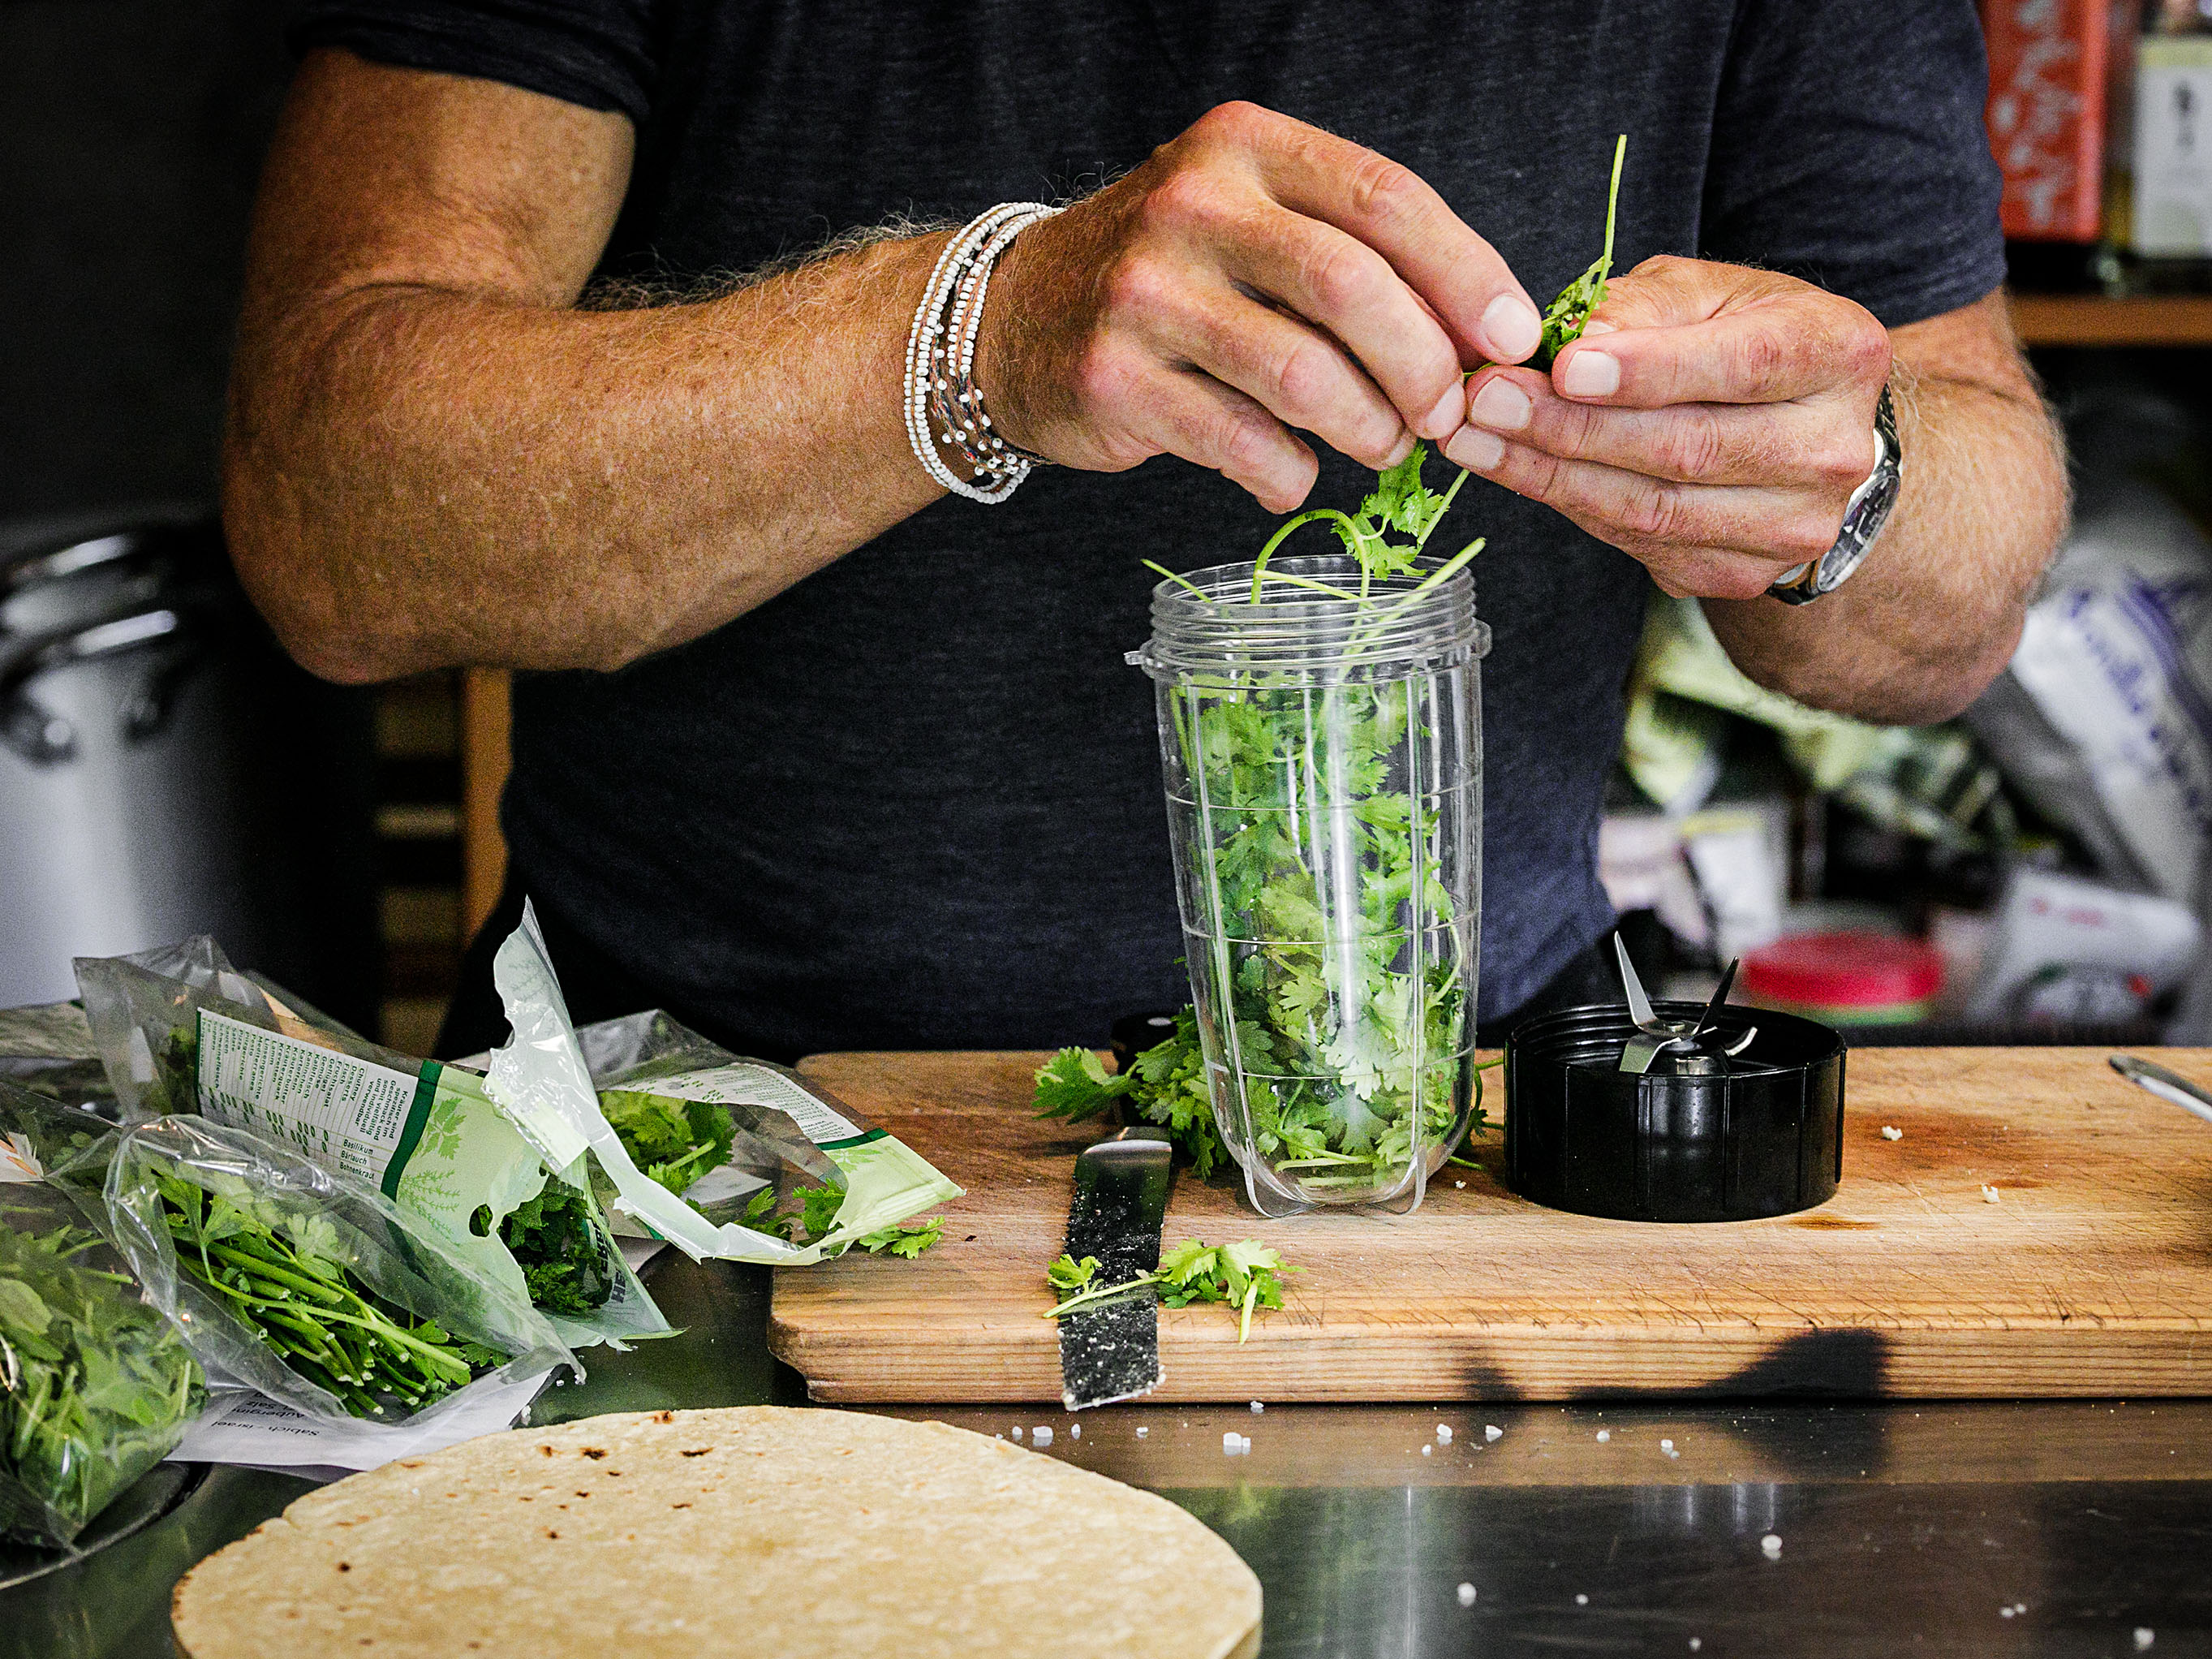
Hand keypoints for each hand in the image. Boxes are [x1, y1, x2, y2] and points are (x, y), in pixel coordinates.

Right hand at [975, 102, 1545, 512]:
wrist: (1014, 318)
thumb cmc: (1170, 273)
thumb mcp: (1250, 217)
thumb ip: (1351, 251)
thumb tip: (1478, 334)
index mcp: (1245, 147)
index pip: (1385, 199)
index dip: (1466, 275)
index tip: (1510, 337)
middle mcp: (1191, 205)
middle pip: (1351, 288)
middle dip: (1424, 366)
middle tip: (1446, 414)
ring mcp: (1145, 294)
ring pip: (1302, 375)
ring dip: (1368, 428)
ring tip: (1382, 446)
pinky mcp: (1116, 380)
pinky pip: (1242, 443)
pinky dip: (1289, 472)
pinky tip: (1293, 471)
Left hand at [1442, 257, 1891, 598]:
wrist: (1800, 431)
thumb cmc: (1745, 341)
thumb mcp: (1708, 293)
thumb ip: (1643, 307)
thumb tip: (1575, 342)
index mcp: (1840, 355)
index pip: (1743, 366)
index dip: (1648, 372)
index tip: (1563, 367)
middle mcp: (1833, 450)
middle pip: (1687, 449)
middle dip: (1571, 427)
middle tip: (1486, 401)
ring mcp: (1793, 527)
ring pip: (1654, 509)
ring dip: (1550, 475)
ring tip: (1475, 439)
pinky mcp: (1741, 574)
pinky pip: (1638, 544)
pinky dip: (1568, 506)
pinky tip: (1517, 471)